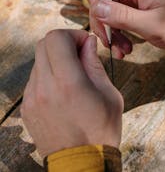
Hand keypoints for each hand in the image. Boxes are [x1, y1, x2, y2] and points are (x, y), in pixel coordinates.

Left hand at [21, 30, 122, 157]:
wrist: (82, 163)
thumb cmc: (101, 130)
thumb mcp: (109, 93)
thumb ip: (94, 63)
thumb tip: (88, 42)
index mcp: (68, 83)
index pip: (56, 38)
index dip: (72, 34)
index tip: (85, 43)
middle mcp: (44, 88)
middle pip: (44, 43)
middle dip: (63, 42)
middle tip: (79, 54)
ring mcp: (32, 98)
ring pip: (39, 60)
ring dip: (55, 58)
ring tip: (72, 74)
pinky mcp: (27, 107)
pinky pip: (35, 78)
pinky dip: (48, 74)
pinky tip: (62, 88)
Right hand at [87, 0, 164, 55]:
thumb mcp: (150, 24)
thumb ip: (122, 16)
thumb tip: (96, 8)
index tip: (98, 15)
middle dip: (102, 20)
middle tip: (108, 42)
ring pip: (108, 10)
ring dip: (110, 31)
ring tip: (121, 50)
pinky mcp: (135, 9)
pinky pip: (117, 19)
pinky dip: (117, 34)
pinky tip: (125, 48)